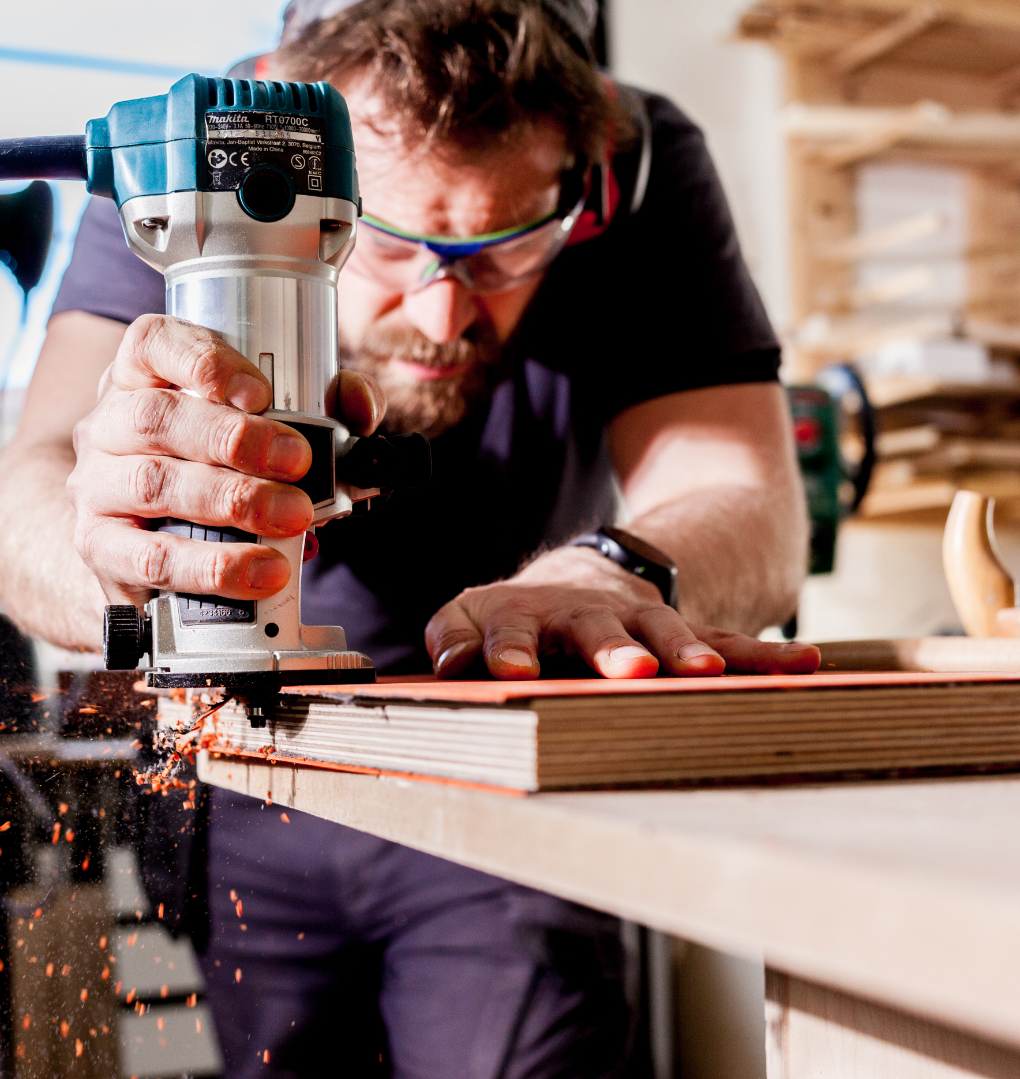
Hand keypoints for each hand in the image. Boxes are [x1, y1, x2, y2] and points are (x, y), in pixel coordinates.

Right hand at [68, 314, 383, 607]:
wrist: (147, 540)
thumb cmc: (215, 469)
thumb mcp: (261, 426)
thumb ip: (321, 405)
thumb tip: (357, 403)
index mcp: (143, 378)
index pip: (153, 344)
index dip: (205, 361)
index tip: (261, 392)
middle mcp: (109, 425)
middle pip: (158, 418)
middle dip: (238, 440)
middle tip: (299, 462)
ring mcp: (97, 487)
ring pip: (155, 485)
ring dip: (234, 501)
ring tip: (294, 518)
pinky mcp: (102, 549)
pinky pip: (151, 558)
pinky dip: (212, 567)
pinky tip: (259, 571)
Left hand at [426, 546, 819, 679]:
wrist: (577, 580)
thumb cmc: (513, 616)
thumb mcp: (469, 617)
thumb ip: (453, 635)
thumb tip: (447, 663)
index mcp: (525, 614)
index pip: (511, 630)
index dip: (508, 648)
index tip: (507, 669)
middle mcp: (586, 614)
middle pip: (599, 628)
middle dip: (614, 650)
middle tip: (629, 671)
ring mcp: (639, 622)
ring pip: (667, 631)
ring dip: (686, 650)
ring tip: (706, 672)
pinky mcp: (681, 633)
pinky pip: (724, 640)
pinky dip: (760, 655)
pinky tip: (804, 665)